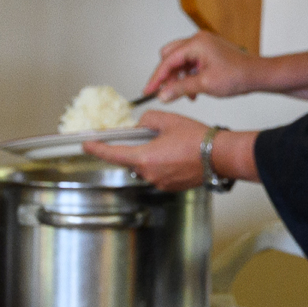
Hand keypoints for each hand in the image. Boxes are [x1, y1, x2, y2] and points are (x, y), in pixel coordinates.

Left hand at [86, 111, 210, 191]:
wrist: (220, 156)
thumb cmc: (198, 140)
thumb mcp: (168, 120)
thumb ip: (148, 120)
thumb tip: (141, 124)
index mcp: (144, 158)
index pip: (112, 154)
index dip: (97, 149)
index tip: (87, 145)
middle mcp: (149, 174)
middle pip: (130, 160)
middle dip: (134, 148)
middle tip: (147, 136)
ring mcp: (160, 182)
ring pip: (145, 167)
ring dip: (149, 155)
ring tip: (168, 144)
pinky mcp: (170, 186)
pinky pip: (158, 173)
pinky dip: (161, 163)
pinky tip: (175, 154)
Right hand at [144, 29, 259, 101]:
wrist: (257, 75)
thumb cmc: (238, 75)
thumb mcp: (204, 85)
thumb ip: (179, 89)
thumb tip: (162, 95)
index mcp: (196, 43)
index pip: (167, 61)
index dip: (156, 78)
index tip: (148, 90)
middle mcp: (198, 40)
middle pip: (170, 57)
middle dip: (167, 76)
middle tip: (165, 92)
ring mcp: (204, 45)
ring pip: (179, 61)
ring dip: (178, 78)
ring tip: (184, 93)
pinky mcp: (208, 52)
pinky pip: (189, 63)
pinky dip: (187, 76)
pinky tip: (192, 89)